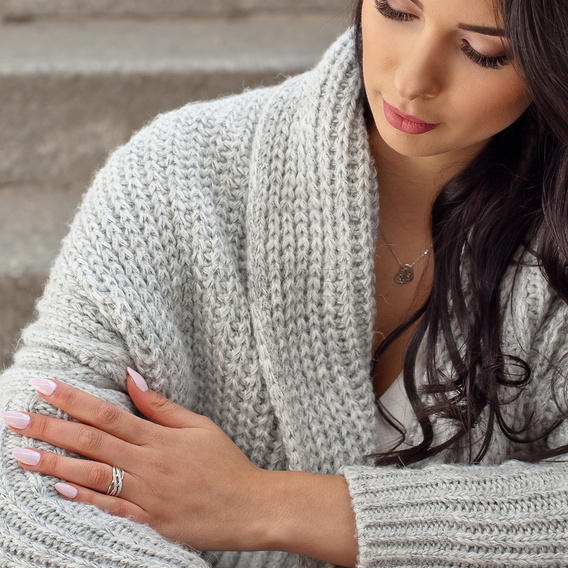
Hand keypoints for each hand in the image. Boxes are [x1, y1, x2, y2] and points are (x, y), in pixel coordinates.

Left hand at [2, 370, 269, 551]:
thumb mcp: (200, 425)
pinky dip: (84, 498)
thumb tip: (132, 378)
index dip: (73, 399)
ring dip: (55, 464)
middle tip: (15, 418)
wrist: (249, 506)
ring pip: (93, 475)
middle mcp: (148, 464)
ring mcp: (147, 493)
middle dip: (50, 429)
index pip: (107, 413)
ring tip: (23, 454)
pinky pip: (111, 507)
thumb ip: (163, 406)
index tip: (44, 385)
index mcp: (159, 438)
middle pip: (91, 442)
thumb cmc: (226, 463)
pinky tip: (60, 488)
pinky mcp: (150, 519)